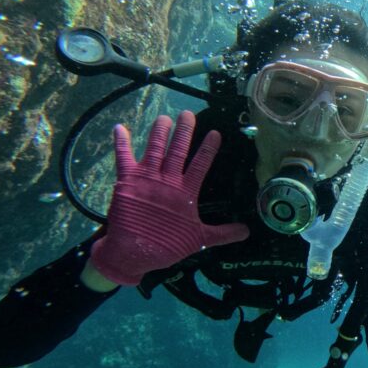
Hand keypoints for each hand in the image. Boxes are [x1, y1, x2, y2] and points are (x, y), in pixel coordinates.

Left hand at [90, 110, 249, 284]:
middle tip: (187, 114)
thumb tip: (247, 231)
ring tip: (164, 117)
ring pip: (154, 149)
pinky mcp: (127, 181)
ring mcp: (146, 179)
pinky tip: (120, 127)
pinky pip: (123, 158)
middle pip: (177, 150)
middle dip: (183, 130)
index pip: (200, 164)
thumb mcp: (199, 240)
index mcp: (185, 192)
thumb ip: (223, 233)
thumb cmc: (167, 245)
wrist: (132, 252)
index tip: (215, 132)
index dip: (208, 148)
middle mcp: (167, 180)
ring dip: (159, 132)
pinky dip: (121, 142)